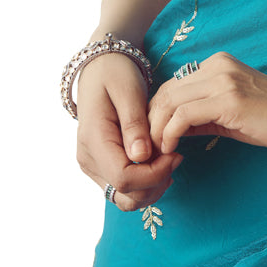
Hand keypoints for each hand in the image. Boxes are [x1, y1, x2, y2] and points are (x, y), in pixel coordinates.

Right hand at [76, 54, 182, 210]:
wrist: (100, 68)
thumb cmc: (116, 74)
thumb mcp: (128, 92)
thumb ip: (134, 124)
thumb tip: (142, 156)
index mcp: (93, 140)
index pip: (124, 177)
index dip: (154, 174)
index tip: (176, 154)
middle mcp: (89, 159)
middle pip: (124, 194)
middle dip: (156, 183)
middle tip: (177, 157)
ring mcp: (93, 165)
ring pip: (124, 198)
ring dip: (151, 187)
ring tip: (170, 160)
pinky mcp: (101, 165)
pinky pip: (123, 188)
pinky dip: (144, 183)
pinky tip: (159, 162)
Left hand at [147, 52, 266, 157]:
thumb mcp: (233, 115)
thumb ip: (203, 116)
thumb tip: (171, 129)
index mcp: (219, 64)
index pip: (172, 86)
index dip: (157, 115)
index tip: (155, 142)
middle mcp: (218, 65)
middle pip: (165, 92)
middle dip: (150, 124)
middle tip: (150, 152)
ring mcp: (224, 80)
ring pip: (169, 102)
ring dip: (156, 132)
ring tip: (159, 155)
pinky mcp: (229, 100)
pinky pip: (183, 116)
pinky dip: (170, 135)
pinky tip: (175, 151)